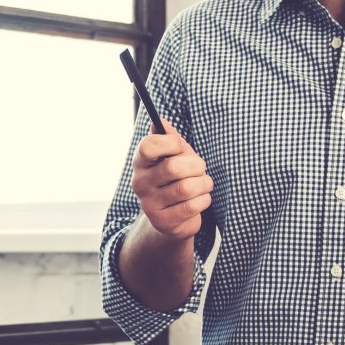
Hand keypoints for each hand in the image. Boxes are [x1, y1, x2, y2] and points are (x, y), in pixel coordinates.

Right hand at [130, 126, 212, 240]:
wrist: (172, 217)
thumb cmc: (176, 179)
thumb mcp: (175, 156)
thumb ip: (170, 139)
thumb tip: (161, 121)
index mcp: (141, 162)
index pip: (148, 146)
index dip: (171, 143)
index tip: (181, 147)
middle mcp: (140, 183)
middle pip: (173, 167)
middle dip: (196, 166)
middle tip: (200, 169)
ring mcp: (149, 204)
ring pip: (186, 188)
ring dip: (204, 184)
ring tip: (204, 184)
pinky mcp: (163, 222)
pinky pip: (191, 206)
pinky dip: (204, 200)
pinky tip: (201, 199)